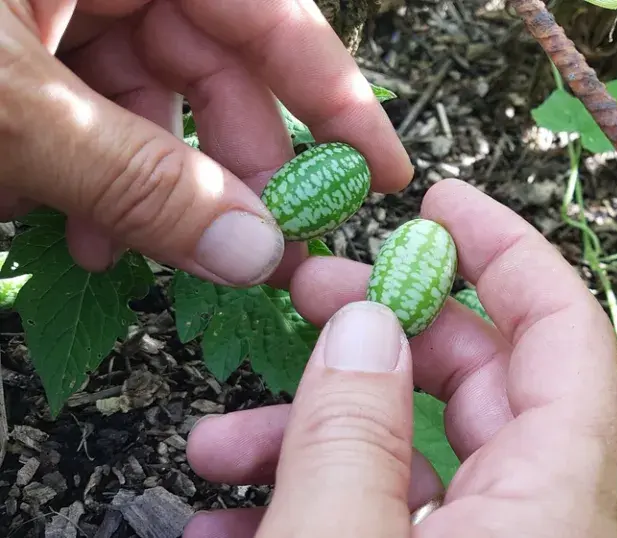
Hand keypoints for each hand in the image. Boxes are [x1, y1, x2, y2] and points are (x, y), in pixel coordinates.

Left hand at [0, 0, 411, 286]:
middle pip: (217, 68)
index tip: (381, 176)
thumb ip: (134, 178)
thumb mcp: (10, 109)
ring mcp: (64, 2)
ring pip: (152, 99)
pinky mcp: (27, 41)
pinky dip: (92, 172)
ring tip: (123, 250)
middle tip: (253, 251)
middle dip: (231, 170)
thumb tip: (253, 253)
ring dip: (148, 187)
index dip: (338, 98)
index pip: (271, 15)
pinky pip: (92, 107)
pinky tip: (74, 225)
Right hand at [183, 179, 616, 536]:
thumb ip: (352, 434)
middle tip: (305, 295)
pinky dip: (316, 504)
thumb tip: (364, 325)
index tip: (441, 205)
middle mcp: (538, 519)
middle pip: (477, 381)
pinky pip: (389, 519)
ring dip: (313, 436)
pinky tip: (233, 516)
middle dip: (377, 331)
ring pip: (414, 456)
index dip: (508, 251)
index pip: (565, 332)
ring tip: (220, 443)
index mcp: (552, 499)